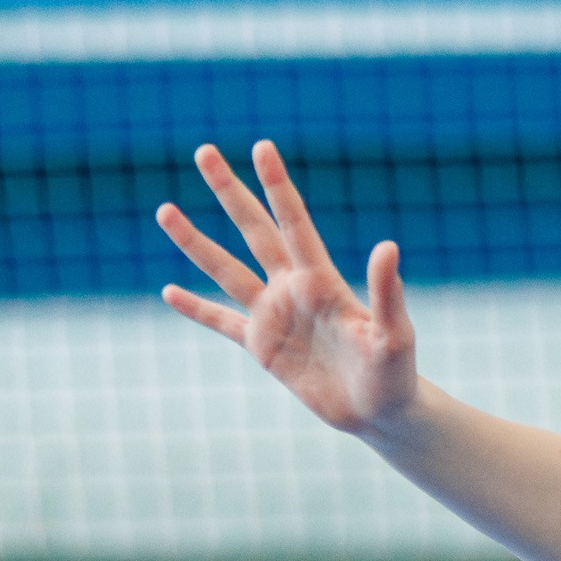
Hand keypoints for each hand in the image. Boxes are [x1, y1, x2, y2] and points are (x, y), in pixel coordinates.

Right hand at [155, 142, 419, 434]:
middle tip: (205, 152)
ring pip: (225, 270)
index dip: (277, 186)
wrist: (381, 412)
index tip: (262, 147)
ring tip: (164, 210)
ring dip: (195, 242)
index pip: (294, 223)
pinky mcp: (263, 347)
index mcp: (323, 280)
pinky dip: (195, 309)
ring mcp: (274, 316)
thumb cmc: (396, 372)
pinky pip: (222, 322)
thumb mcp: (393, 333)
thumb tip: (388, 245)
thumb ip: (385, 291)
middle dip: (229, 192)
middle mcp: (293, 289)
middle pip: (253, 230)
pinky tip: (169, 291)